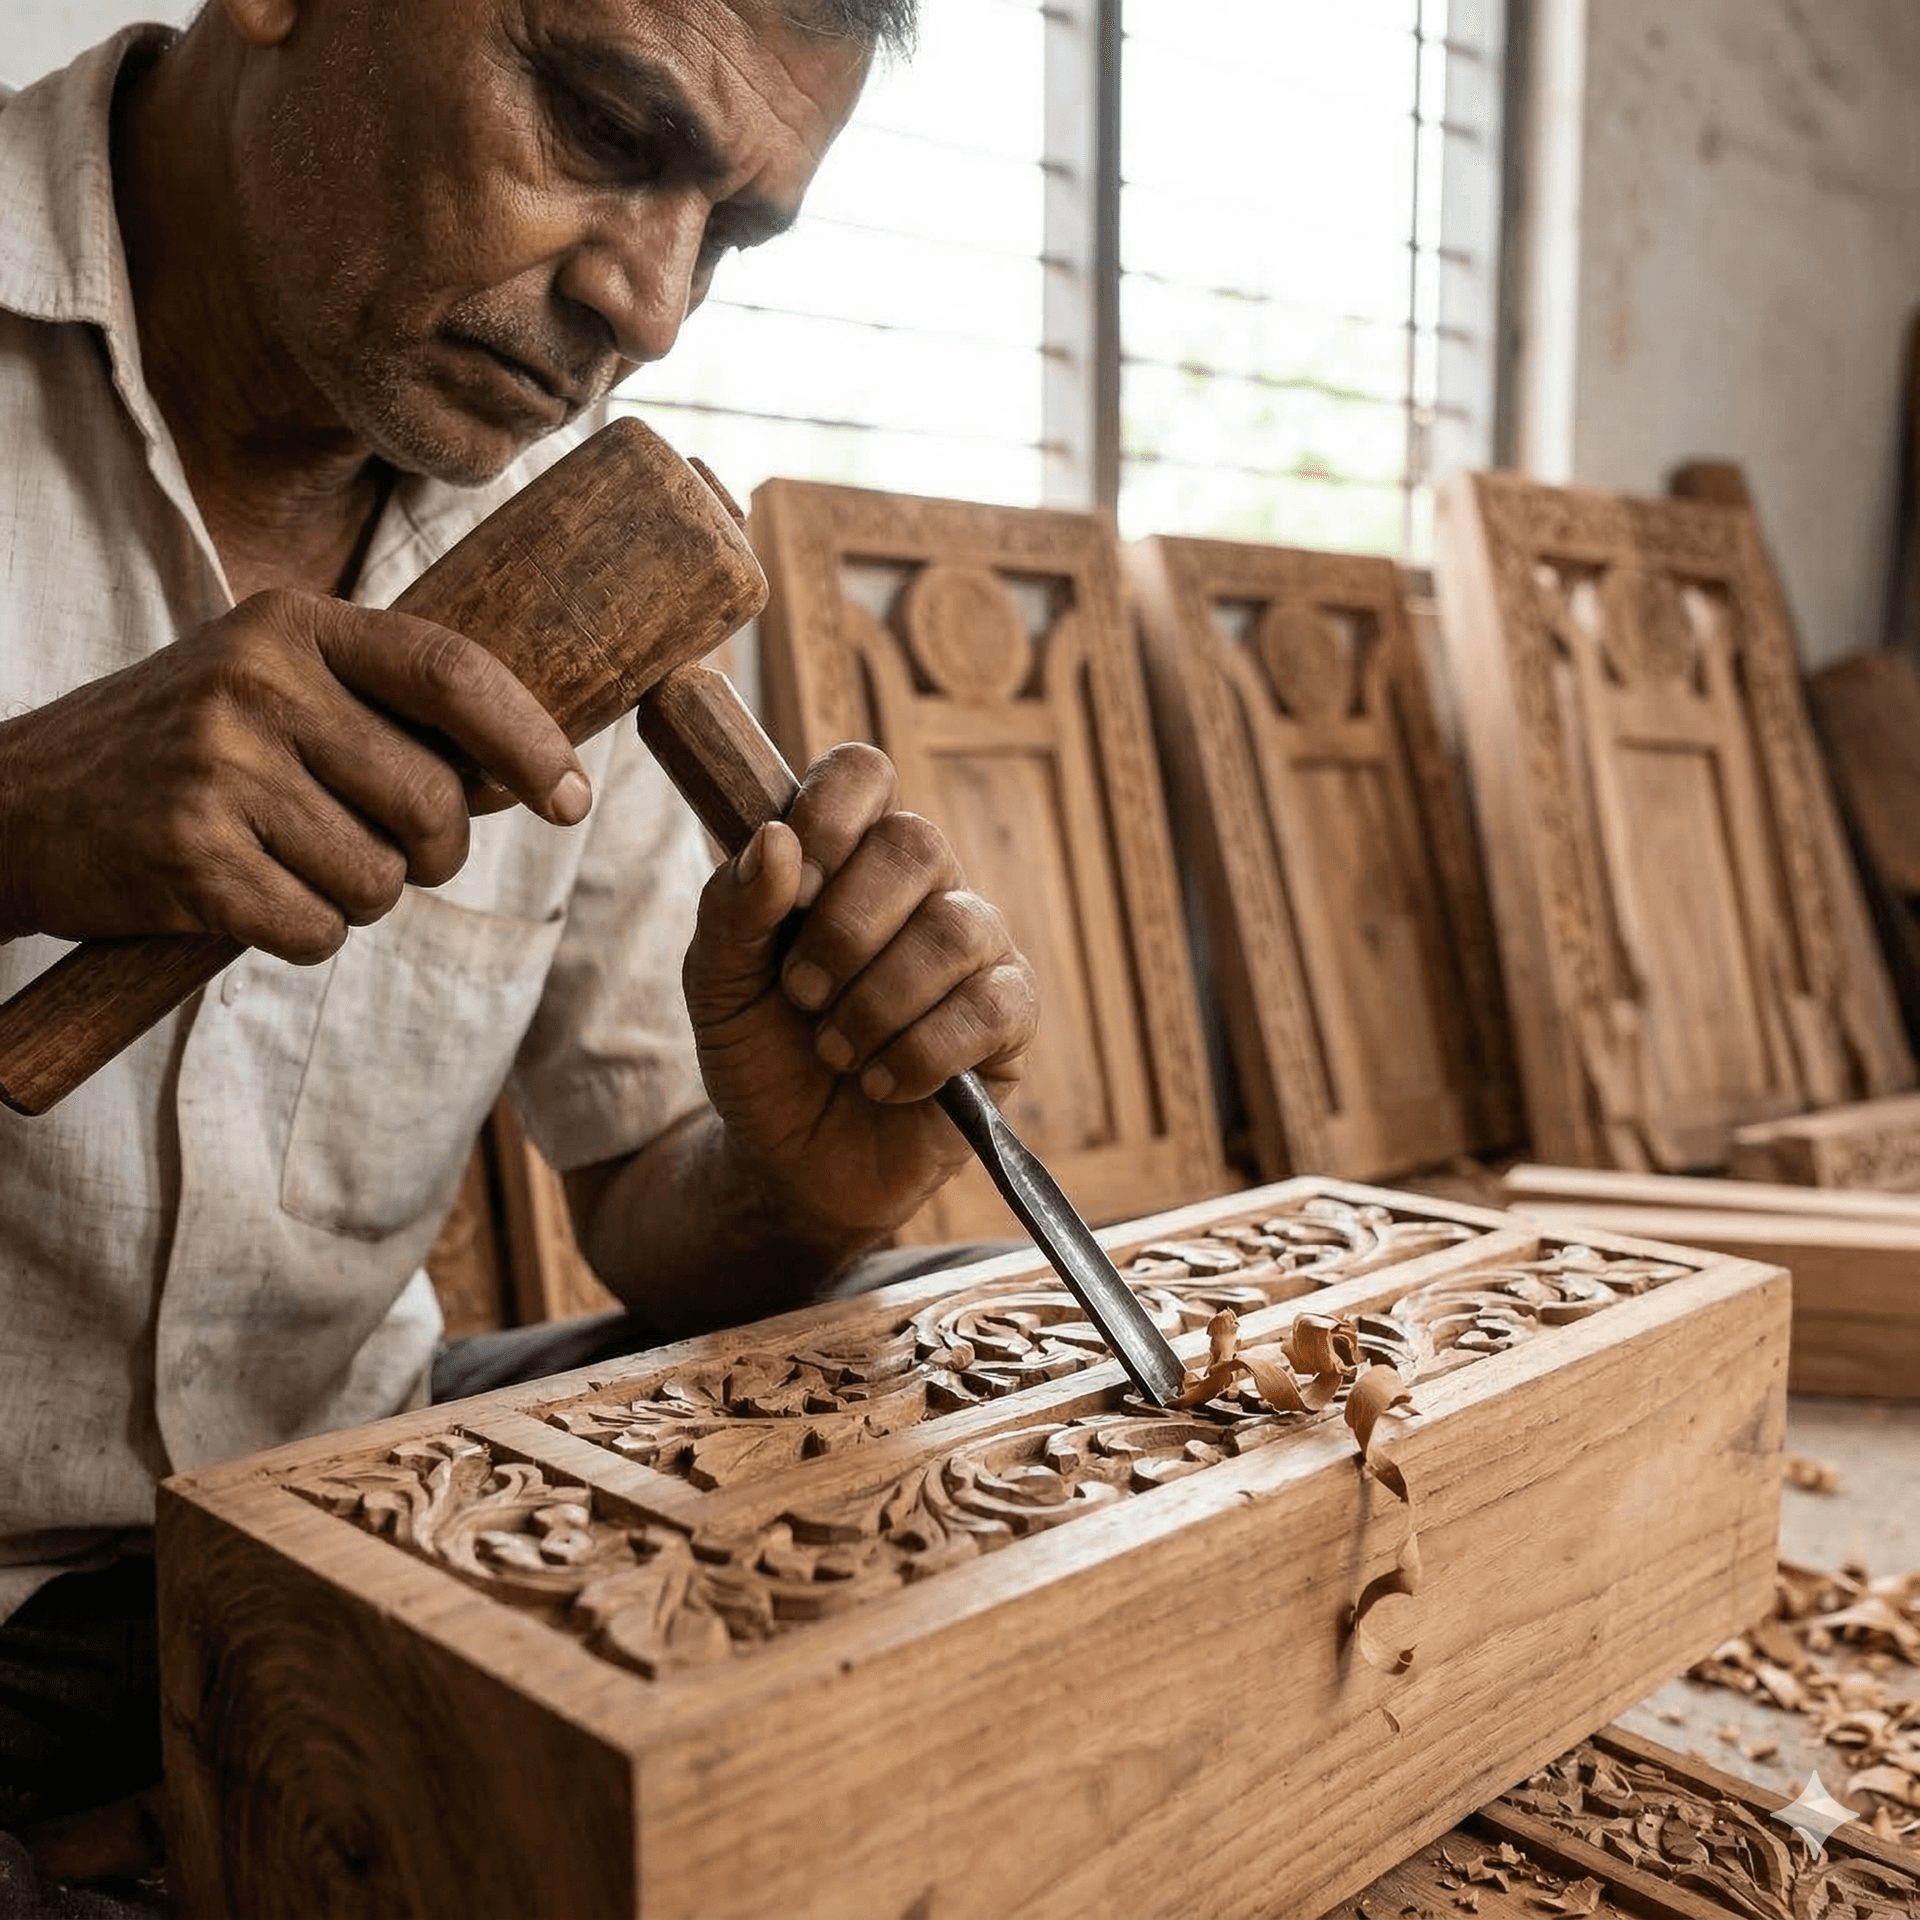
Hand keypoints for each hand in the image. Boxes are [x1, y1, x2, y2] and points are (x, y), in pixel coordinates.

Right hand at [0, 589, 589, 960]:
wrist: (11, 806)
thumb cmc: (180, 754)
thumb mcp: (273, 690)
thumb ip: (386, 715)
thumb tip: (530, 773)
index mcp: (294, 626)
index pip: (454, 672)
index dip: (531, 742)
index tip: (572, 797)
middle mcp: (259, 682)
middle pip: (432, 801)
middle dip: (431, 856)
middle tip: (385, 855)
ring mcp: (220, 769)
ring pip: (380, 879)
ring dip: (356, 898)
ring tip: (287, 864)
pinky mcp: (189, 858)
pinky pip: (317, 929)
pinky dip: (302, 935)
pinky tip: (249, 899)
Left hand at [682, 742, 1038, 1244]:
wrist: (790, 1163)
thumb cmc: (760, 1057)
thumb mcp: (716, 986)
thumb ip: (732, 909)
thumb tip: (774, 840)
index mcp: (848, 858)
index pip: (865, 775)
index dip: (830, 814)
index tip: (791, 886)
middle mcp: (922, 889)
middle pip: (918, 843)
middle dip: (845, 928)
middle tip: (802, 994)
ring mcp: (976, 950)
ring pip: (955, 932)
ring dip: (877, 1002)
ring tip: (837, 1052)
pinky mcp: (1011, 1021)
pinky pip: (990, 1009)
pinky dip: (921, 1053)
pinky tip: (884, 1083)